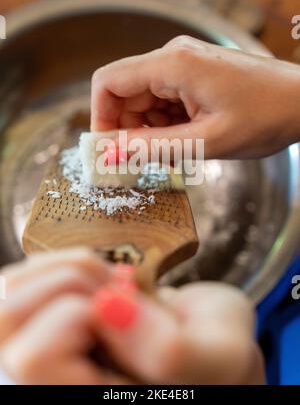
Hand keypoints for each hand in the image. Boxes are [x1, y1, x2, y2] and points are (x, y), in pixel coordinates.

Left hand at [0, 249, 263, 383]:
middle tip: (117, 291)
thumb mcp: (221, 357)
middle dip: (72, 282)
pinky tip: (95, 280)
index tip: (128, 305)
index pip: (33, 359)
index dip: (84, 314)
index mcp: (88, 402)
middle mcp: (49, 387)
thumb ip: (173, 350)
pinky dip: (61, 263)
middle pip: (7, 319)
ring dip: (66, 270)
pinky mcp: (41, 321)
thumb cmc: (215, 360)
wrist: (203, 351)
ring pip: (8, 292)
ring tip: (109, 288)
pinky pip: (19, 278)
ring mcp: (37, 355)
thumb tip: (107, 306)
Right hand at [91, 36, 299, 158]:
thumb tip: (110, 155)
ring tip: (177, 150)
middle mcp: (173, 57)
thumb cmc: (265, 117)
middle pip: (124, 93)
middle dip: (127, 129)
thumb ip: (153, 148)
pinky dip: (165, 123)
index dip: (100, 117)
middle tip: (143, 161)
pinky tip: (186, 138)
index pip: (109, 82)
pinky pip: (162, 100)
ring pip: (142, 100)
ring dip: (148, 129)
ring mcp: (183, 64)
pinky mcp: (192, 75)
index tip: (109, 150)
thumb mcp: (207, 141)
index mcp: (173, 64)